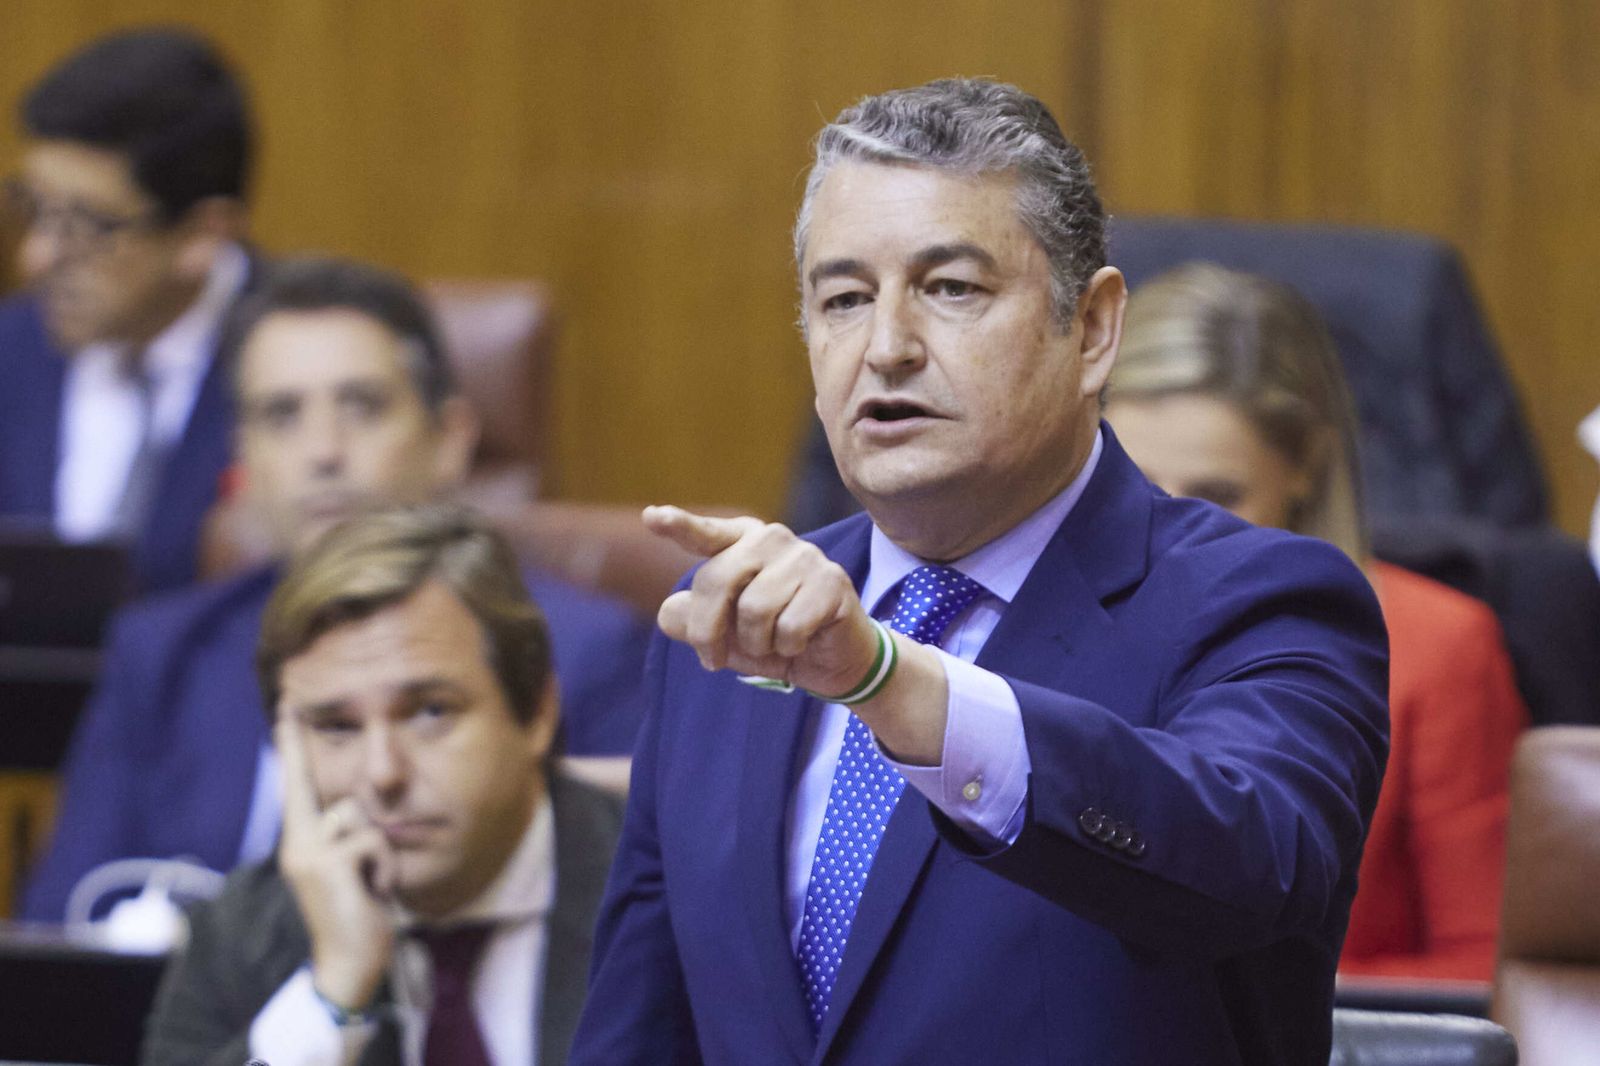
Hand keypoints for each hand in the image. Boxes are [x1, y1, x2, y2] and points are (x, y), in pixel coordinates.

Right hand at [274, 717, 395, 1012]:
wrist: (349, 962)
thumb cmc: (357, 914)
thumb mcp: (352, 869)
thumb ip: (349, 837)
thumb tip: (361, 817)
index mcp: (301, 842)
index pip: (296, 785)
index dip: (293, 746)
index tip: (286, 707)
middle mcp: (297, 843)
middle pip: (349, 803)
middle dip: (371, 839)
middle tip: (366, 882)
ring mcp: (309, 853)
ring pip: (364, 822)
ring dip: (380, 857)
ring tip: (369, 888)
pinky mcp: (328, 863)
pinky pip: (375, 842)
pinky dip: (385, 869)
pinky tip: (373, 894)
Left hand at [644, 506, 878, 697]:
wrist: (833, 662)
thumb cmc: (772, 640)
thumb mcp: (724, 637)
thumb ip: (693, 622)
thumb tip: (669, 613)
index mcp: (741, 543)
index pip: (705, 534)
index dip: (679, 526)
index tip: (652, 517)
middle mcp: (771, 539)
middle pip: (716, 581)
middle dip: (708, 632)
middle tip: (713, 661)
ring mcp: (804, 556)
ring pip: (754, 609)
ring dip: (757, 644)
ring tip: (773, 644)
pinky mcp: (831, 581)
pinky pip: (789, 627)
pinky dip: (789, 647)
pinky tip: (802, 641)